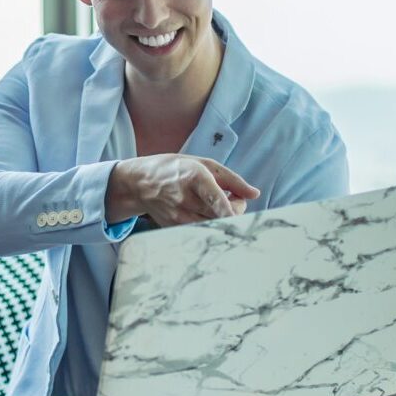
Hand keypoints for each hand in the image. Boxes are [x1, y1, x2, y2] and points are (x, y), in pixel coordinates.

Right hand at [106, 155, 260, 227]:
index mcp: (193, 176)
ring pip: (212, 226)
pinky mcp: (173, 227)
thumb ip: (232, 180)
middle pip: (220, 216)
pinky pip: (200, 231)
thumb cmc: (176, 169)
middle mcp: (184, 198)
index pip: (215, 199)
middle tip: (235, 200)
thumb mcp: (204, 164)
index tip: (242, 214)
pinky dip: (210, 225)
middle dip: (236, 211)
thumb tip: (255, 194)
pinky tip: (206, 213)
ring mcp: (177, 215)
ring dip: (223, 219)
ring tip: (219, 206)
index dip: (231, 211)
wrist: (141, 182)